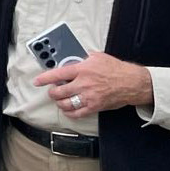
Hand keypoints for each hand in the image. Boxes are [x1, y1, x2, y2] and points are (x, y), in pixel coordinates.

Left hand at [35, 51, 153, 120]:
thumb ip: (83, 58)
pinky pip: (76, 113)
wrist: (132, 83)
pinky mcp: (94, 106)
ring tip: (60, 99)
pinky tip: (68, 110)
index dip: (44, 79)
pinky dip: (69, 113)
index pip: (57, 74)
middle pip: (58, 92)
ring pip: (65, 104)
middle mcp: (83, 84)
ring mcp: (88, 97)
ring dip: (59, 102)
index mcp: (82, 70)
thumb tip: (73, 58)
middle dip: (52, 92)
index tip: (37, 81)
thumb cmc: (116, 69)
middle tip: (53, 91)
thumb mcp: (98, 57)